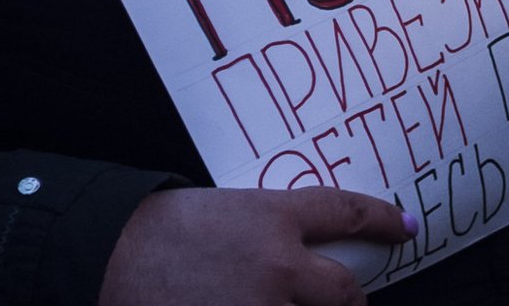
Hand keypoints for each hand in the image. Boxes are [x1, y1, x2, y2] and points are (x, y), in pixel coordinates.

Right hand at [100, 187, 416, 305]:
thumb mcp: (224, 211)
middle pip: (344, 292)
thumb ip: (271, 231)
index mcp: (274, 218)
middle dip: (350, 302)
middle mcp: (278, 266)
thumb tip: (305, 251)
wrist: (102, 255)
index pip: (348, 214)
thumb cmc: (157, 229)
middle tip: (348, 303)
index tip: (405, 228)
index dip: (383, 221)